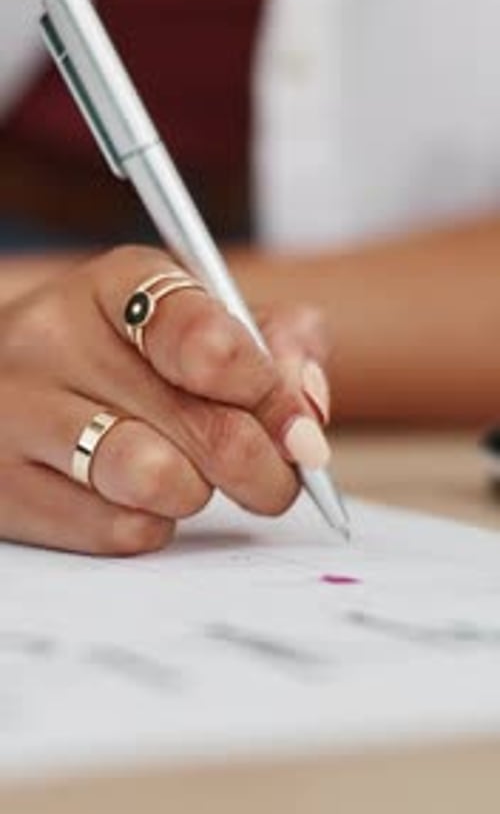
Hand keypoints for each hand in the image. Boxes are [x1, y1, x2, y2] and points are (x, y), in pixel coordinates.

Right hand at [0, 245, 330, 555]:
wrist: (9, 386)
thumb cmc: (124, 357)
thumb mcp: (201, 321)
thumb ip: (276, 344)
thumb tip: (306, 407)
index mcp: (117, 283)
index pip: (209, 340)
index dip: (272, 397)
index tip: (301, 436)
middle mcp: (56, 336)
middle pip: (206, 426)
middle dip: (263, 469)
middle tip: (271, 480)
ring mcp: (18, 411)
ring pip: (156, 481)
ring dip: (196, 494)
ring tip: (186, 480)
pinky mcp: (4, 485)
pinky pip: (119, 531)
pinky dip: (150, 526)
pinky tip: (133, 500)